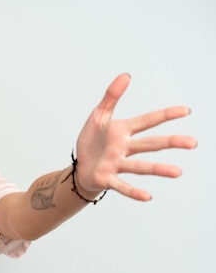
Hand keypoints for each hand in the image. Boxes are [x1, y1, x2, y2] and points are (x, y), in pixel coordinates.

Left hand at [75, 73, 196, 200]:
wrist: (79, 166)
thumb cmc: (92, 141)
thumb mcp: (98, 116)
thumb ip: (111, 97)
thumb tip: (126, 75)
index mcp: (122, 131)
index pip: (147, 121)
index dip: (165, 115)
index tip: (186, 111)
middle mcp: (124, 148)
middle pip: (149, 144)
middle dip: (170, 142)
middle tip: (192, 143)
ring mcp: (116, 164)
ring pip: (139, 166)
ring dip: (158, 169)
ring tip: (177, 172)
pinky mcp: (106, 179)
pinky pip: (121, 186)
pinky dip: (133, 191)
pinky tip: (148, 196)